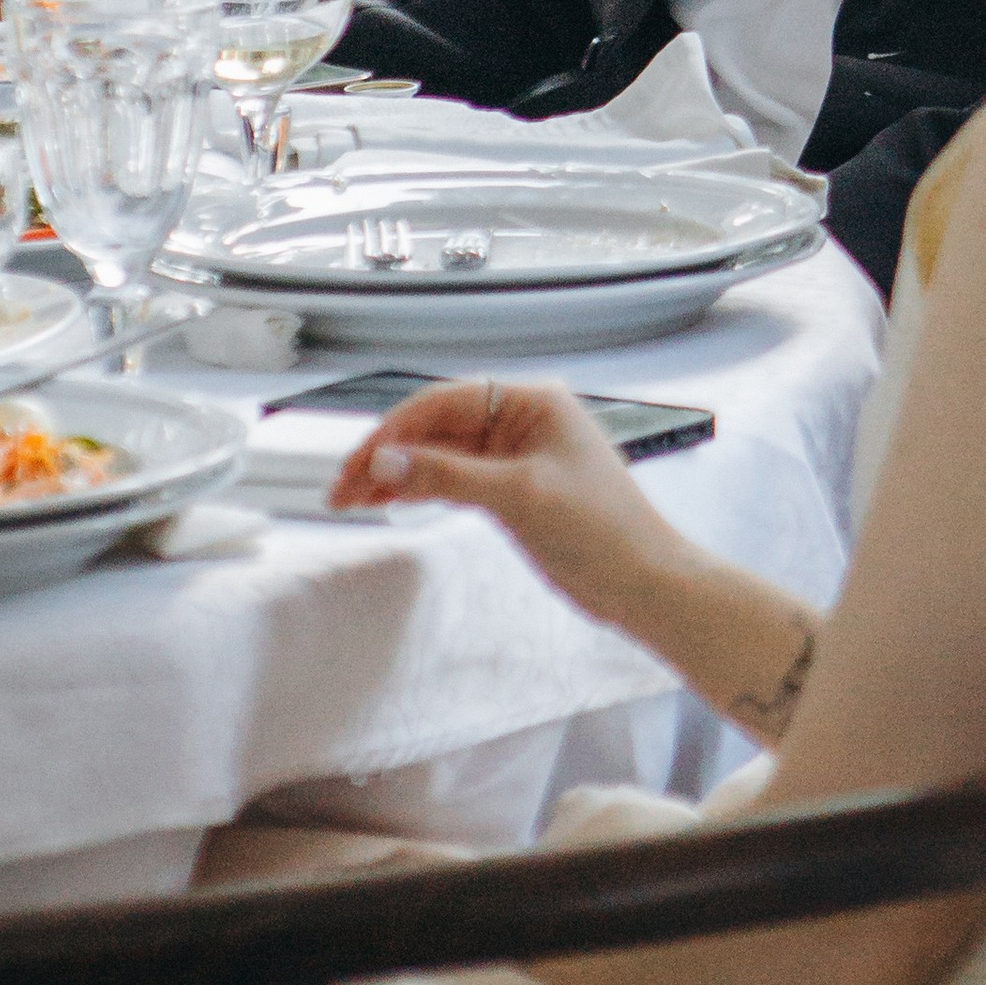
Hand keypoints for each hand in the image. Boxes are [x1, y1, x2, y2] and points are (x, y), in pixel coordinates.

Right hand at [329, 376, 686, 632]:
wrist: (646, 582)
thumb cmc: (603, 531)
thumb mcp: (519, 496)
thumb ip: (448, 476)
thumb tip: (386, 462)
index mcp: (531, 401)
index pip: (445, 402)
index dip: (395, 431)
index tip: (358, 463)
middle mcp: (521, 419)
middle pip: (437, 427)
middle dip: (387, 455)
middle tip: (340, 488)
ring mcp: (517, 456)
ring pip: (441, 456)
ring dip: (397, 476)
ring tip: (349, 501)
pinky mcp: (514, 490)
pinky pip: (455, 480)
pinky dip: (422, 490)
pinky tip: (390, 502)